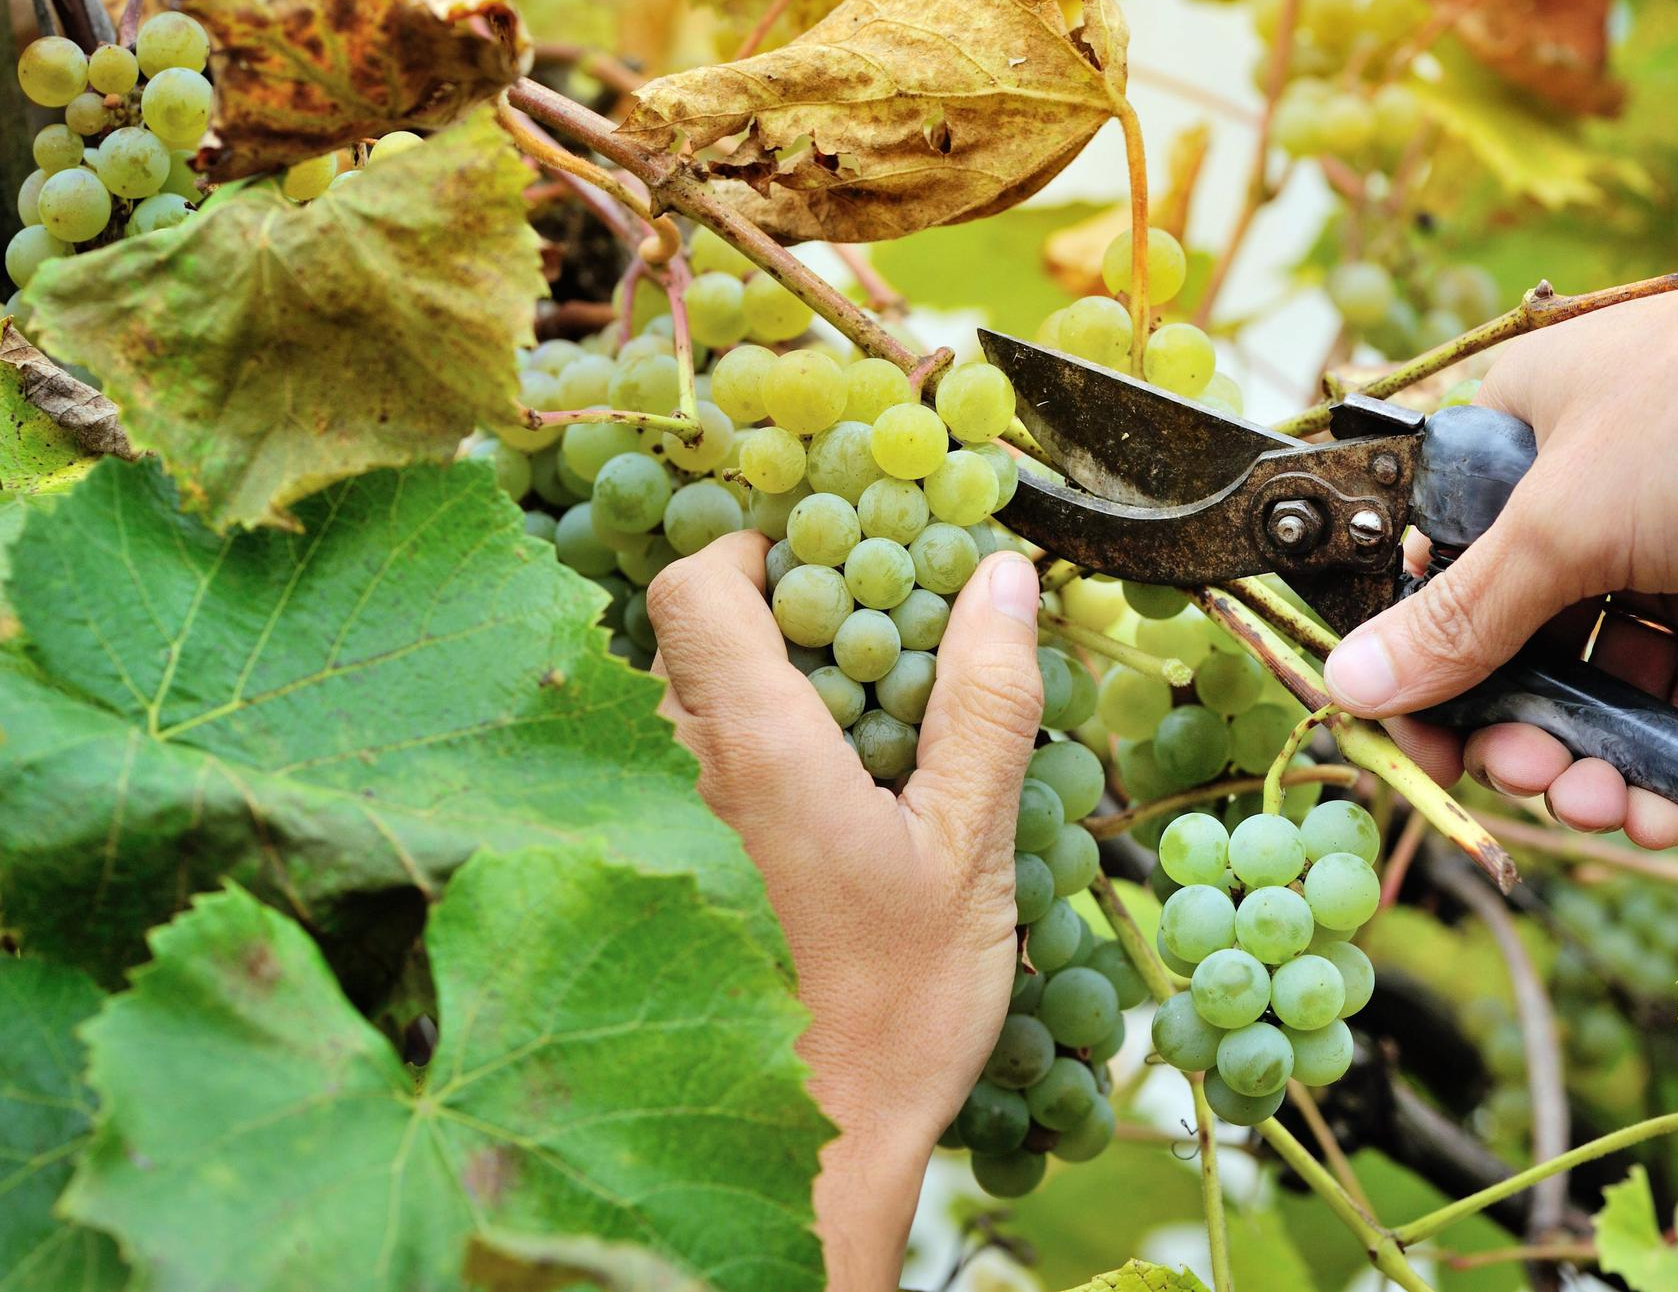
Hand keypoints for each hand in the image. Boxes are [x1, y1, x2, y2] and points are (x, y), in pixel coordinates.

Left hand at [646, 534, 1042, 1290]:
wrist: (830, 1131)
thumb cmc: (901, 1001)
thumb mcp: (971, 844)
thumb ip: (984, 703)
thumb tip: (1001, 577)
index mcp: (754, 751)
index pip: (693, 590)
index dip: (752, 549)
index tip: (831, 560)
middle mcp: (687, 776)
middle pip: (687, 635)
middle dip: (769, 608)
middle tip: (865, 629)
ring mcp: (673, 825)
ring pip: (686, 700)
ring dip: (759, 676)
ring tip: (860, 708)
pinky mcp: (680, 867)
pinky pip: (693, 762)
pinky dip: (751, 739)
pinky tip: (833, 784)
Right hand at [1323, 255, 1677, 845]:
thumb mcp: (1559, 520)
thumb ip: (1461, 618)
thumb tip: (1352, 683)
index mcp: (1515, 435)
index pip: (1439, 565)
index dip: (1423, 658)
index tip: (1419, 735)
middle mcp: (1586, 493)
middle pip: (1521, 638)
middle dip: (1517, 722)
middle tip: (1522, 773)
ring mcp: (1670, 549)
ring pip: (1605, 678)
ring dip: (1591, 754)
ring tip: (1596, 801)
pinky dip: (1671, 758)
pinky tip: (1660, 805)